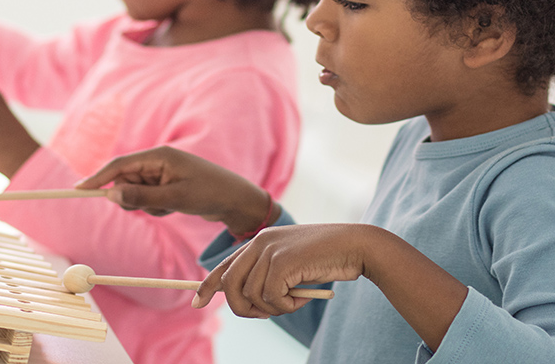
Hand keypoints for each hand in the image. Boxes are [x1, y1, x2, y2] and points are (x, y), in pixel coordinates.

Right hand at [74, 147, 273, 233]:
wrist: (236, 200)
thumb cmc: (209, 193)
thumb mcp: (175, 197)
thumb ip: (142, 197)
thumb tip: (111, 194)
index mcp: (159, 155)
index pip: (120, 164)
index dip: (97, 177)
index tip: (78, 190)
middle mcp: (157, 161)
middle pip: (124, 180)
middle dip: (131, 198)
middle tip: (153, 206)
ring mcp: (161, 173)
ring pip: (135, 192)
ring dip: (147, 205)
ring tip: (172, 205)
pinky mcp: (166, 184)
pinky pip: (148, 199)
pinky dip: (157, 207)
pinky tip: (177, 206)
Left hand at [193, 223, 376, 317]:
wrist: (357, 245)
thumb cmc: (328, 259)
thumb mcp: (292, 265)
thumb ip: (269, 275)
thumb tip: (249, 302)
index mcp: (260, 240)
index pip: (225, 265)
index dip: (207, 285)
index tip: (197, 303)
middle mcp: (259, 242)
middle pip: (230, 285)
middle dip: (243, 308)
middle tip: (267, 314)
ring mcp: (269, 250)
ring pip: (251, 296)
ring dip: (275, 308)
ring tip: (296, 299)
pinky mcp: (281, 262)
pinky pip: (270, 299)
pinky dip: (287, 306)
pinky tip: (304, 296)